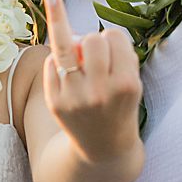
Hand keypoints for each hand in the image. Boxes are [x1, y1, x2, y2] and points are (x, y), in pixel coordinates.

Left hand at [42, 0, 142, 164]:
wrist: (103, 148)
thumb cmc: (119, 103)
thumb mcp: (131, 80)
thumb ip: (113, 52)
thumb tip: (69, 34)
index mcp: (126, 84)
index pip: (115, 36)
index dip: (114, 40)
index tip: (115, 54)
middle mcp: (100, 92)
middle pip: (92, 38)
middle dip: (94, 41)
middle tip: (96, 59)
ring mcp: (75, 98)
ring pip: (67, 45)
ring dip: (74, 44)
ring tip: (79, 58)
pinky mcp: (55, 102)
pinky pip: (50, 62)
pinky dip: (58, 61)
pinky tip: (68, 76)